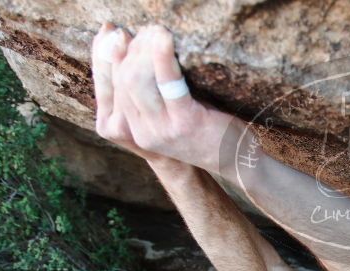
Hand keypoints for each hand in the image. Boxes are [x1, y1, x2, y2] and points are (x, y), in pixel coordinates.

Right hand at [91, 22, 232, 173]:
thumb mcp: (172, 117)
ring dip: (147, 49)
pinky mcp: (185, 122)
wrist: (236, 161)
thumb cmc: (207, 131)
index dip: (116, 56)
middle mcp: (144, 132)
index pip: (113, 85)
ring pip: (138, 79)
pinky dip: (164, 58)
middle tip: (150, 30)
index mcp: (136, 130)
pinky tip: (166, 40)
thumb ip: (154, 95)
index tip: (124, 35)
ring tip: (160, 34)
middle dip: (134, 49)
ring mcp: (163, 129)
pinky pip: (168, 83)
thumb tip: (139, 52)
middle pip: (124, 79)